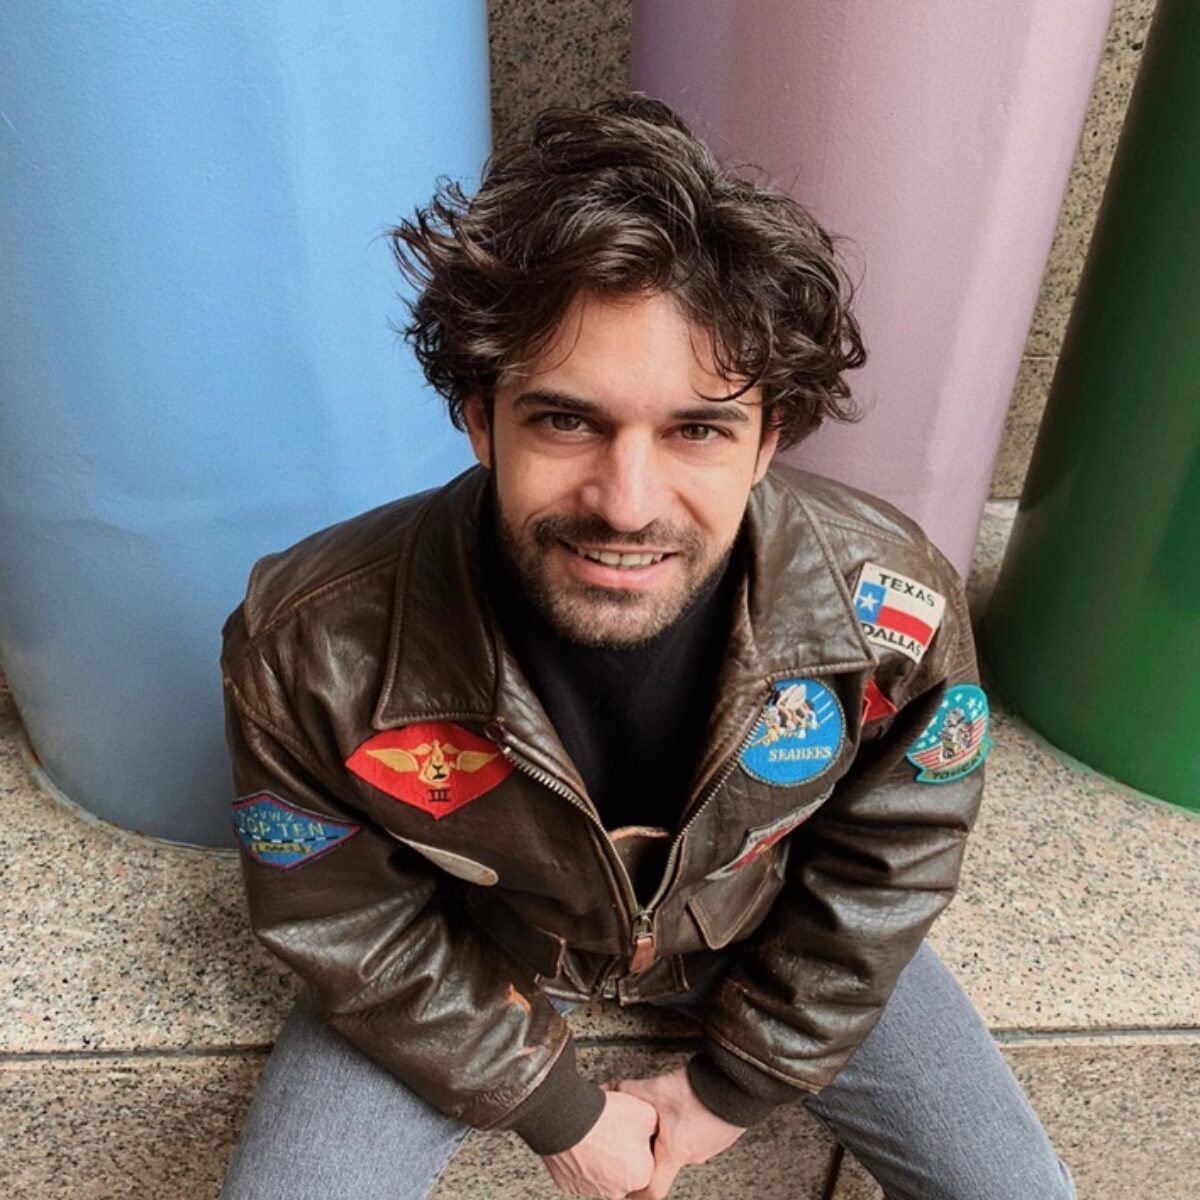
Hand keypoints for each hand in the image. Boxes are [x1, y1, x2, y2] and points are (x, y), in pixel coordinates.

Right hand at [541, 1088, 658, 1197]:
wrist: (566, 1119)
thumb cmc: (606, 1119)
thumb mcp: (646, 1113)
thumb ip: (654, 1127)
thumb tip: (653, 1128)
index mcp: (642, 1175)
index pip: (648, 1160)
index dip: (641, 1140)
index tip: (634, 1130)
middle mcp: (618, 1189)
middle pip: (625, 1168)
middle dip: (621, 1150)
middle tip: (614, 1129)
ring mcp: (592, 1189)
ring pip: (602, 1171)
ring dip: (600, 1154)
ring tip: (596, 1130)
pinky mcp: (569, 1184)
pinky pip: (580, 1170)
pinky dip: (581, 1157)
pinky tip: (581, 1138)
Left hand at [606, 1067, 746, 1199]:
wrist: (735, 1082)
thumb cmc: (699, 1092)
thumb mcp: (656, 1089)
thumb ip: (628, 1090)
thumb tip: (606, 1089)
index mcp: (674, 1154)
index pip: (652, 1190)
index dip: (636, 1192)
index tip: (626, 1187)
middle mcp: (693, 1156)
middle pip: (667, 1164)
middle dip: (653, 1151)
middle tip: (641, 1135)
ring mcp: (710, 1147)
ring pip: (683, 1148)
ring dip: (673, 1135)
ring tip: (665, 1116)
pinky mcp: (721, 1134)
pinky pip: (699, 1136)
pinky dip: (689, 1126)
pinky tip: (685, 1107)